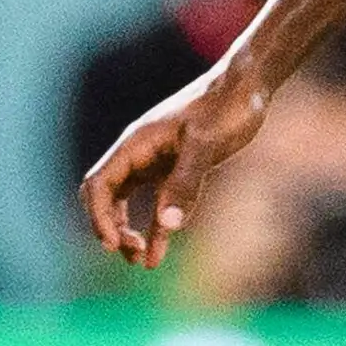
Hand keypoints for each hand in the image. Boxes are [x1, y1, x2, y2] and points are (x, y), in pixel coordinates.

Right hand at [80, 62, 268, 267]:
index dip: (99, 217)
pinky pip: (155, 202)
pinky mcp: (174, 168)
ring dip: (126, 231)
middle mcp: (138, 153)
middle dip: (109, 227)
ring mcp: (154, 160)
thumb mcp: (207, 144)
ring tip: (140, 260)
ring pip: (124, 201)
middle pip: (104, 196)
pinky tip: (159, 251)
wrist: (247, 85)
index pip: (98, 184)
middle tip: (132, 254)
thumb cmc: (226, 106)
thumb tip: (169, 225)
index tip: (114, 244)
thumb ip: (187, 182)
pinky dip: (155, 227)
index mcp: (136, 144)